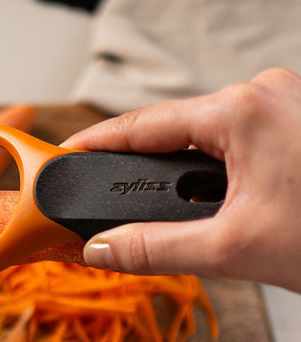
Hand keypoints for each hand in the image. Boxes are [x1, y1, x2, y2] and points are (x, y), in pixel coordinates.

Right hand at [63, 67, 300, 293]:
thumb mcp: (233, 249)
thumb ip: (155, 248)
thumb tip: (100, 249)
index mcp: (241, 110)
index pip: (143, 124)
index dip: (97, 142)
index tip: (64, 153)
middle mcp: (263, 92)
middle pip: (175, 126)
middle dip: (142, 163)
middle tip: (107, 192)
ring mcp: (285, 102)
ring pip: (207, 133)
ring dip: (182, 168)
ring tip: (161, 204)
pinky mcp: (298, 120)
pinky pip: (237, 136)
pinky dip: (215, 165)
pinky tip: (212, 195)